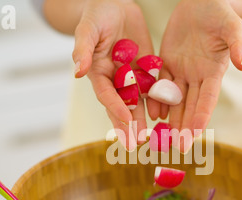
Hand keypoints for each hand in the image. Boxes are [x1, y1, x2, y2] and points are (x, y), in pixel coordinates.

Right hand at [73, 0, 152, 150]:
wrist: (115, 6)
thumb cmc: (97, 16)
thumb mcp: (88, 29)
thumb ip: (83, 49)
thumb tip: (77, 71)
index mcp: (99, 73)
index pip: (107, 95)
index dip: (115, 108)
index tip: (125, 120)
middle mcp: (115, 80)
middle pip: (121, 105)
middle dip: (128, 125)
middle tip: (135, 143)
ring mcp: (131, 77)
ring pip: (138, 102)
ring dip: (142, 120)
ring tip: (148, 138)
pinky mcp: (146, 71)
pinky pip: (152, 89)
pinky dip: (156, 103)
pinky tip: (163, 116)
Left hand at [152, 0, 241, 152]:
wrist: (200, 2)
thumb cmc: (220, 12)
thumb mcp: (232, 25)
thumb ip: (238, 43)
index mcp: (214, 71)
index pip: (208, 98)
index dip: (202, 115)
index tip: (196, 134)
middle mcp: (197, 76)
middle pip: (190, 105)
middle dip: (184, 126)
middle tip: (178, 147)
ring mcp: (181, 72)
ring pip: (174, 100)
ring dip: (169, 119)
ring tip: (163, 138)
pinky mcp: (167, 64)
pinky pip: (159, 85)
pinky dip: (156, 100)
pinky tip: (152, 114)